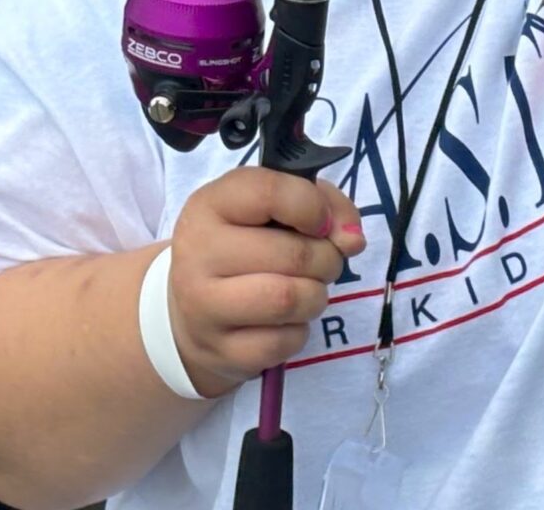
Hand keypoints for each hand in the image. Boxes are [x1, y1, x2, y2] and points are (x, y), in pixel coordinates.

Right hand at [165, 168, 366, 397]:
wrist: (191, 313)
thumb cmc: (243, 247)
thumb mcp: (271, 209)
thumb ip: (321, 205)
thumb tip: (352, 239)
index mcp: (209, 206)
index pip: (269, 192)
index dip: (313, 206)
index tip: (322, 223)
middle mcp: (197, 253)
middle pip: (293, 255)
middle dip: (326, 258)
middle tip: (321, 261)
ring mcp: (203, 307)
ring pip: (290, 300)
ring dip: (316, 295)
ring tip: (306, 289)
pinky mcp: (221, 351)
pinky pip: (284, 341)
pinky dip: (299, 331)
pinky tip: (284, 321)